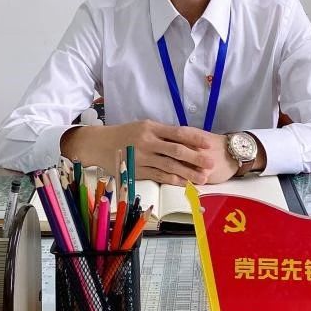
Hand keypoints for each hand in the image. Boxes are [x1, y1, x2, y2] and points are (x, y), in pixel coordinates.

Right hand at [61, 120, 232, 184]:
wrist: (99, 144)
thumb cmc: (124, 134)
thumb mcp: (143, 126)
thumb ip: (162, 133)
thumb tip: (185, 139)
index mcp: (151, 127)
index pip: (178, 132)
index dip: (195, 139)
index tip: (209, 144)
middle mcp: (147, 142)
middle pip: (176, 150)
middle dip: (196, 158)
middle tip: (211, 164)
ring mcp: (142, 158)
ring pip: (169, 165)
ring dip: (188, 173)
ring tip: (203, 178)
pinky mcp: (138, 171)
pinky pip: (158, 176)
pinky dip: (173, 180)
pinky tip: (184, 183)